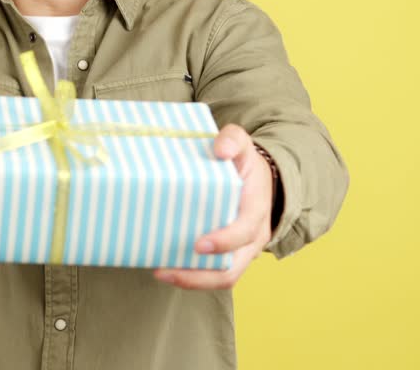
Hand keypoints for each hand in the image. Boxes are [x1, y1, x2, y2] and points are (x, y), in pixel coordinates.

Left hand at [153, 124, 273, 289]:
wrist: (258, 181)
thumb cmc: (245, 165)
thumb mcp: (243, 146)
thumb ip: (233, 139)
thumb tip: (220, 149)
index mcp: (255, 210)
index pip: (243, 232)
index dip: (223, 242)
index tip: (198, 244)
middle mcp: (252, 237)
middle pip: (231, 269)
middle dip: (200, 275)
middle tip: (166, 269)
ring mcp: (242, 251)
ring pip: (223, 278)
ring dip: (191, 281)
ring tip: (161, 273)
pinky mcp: (229, 257)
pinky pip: (214, 274)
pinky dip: (192, 276)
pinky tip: (166, 268)